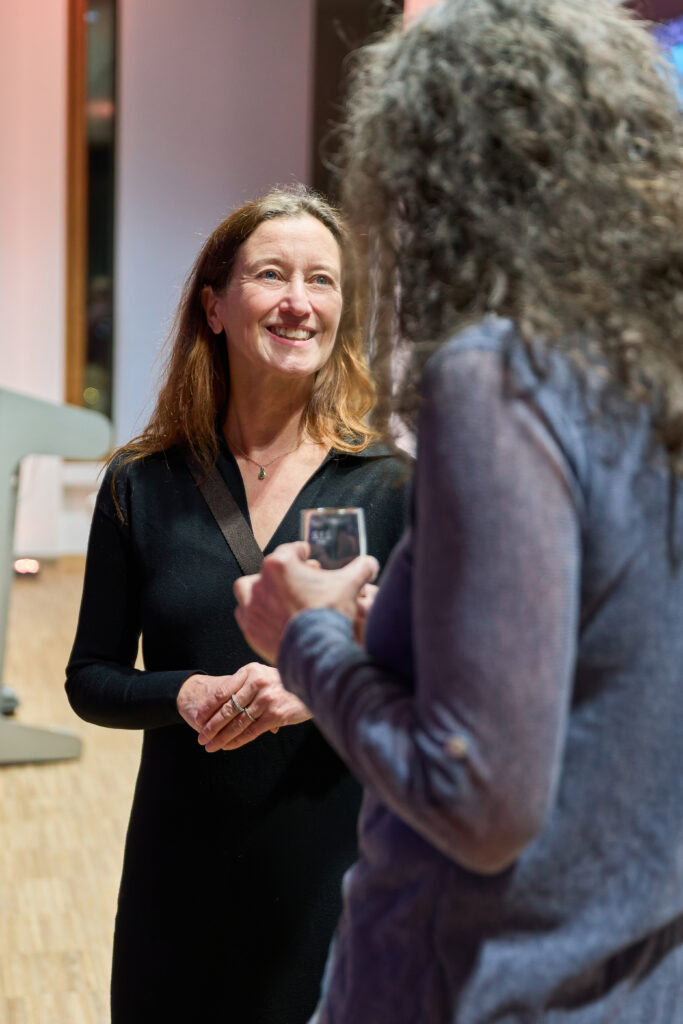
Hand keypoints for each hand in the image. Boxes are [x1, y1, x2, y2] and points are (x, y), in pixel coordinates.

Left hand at [177, 664, 311, 751]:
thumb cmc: (286, 682)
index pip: (223, 691)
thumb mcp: (265, 675)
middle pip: (227, 709)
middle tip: (201, 737)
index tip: (197, 718)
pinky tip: (227, 746)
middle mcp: (257, 683)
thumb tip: (223, 703)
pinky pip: (251, 731)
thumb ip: (247, 687)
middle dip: (211, 726)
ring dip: (221, 737)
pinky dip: (237, 741)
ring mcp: (266, 699)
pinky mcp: (275, 715)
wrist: (315, 685)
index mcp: (251, 670)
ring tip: (210, 746)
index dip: (208, 707)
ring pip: (237, 723)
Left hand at [233, 541, 378, 663]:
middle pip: (270, 569)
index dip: (302, 552)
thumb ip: (361, 568)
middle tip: (301, 582)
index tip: (307, 556)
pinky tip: (271, 617)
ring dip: (261, 590)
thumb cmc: (330, 615)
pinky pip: (246, 614)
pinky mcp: (250, 628)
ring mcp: (252, 607)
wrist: (316, 654)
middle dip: (285, 573)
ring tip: (277, 597)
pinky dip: (256, 613)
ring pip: (249, 590)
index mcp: (280, 565)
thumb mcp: (350, 586)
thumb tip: (370, 564)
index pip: (290, 550)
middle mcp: (260, 583)